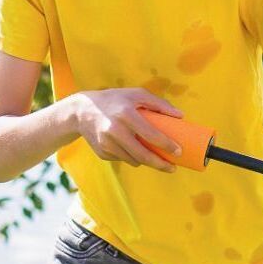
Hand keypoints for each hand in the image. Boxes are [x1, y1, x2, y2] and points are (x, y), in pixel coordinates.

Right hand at [70, 88, 184, 169]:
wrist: (82, 111)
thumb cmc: (115, 100)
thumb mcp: (136, 94)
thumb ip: (159, 104)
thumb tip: (180, 116)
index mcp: (126, 114)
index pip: (151, 134)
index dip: (167, 145)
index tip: (179, 152)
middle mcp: (114, 130)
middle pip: (142, 155)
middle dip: (160, 164)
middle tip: (173, 168)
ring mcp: (106, 144)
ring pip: (133, 160)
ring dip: (146, 161)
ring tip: (156, 158)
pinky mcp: (102, 153)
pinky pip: (123, 159)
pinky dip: (131, 156)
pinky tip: (131, 148)